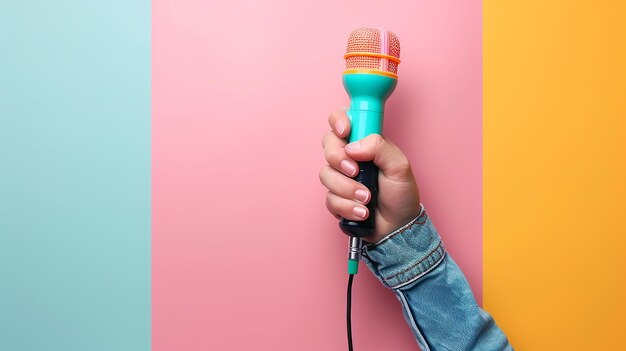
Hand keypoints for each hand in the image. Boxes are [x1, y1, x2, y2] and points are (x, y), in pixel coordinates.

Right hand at [320, 109, 420, 242]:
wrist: (398, 227)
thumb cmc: (402, 195)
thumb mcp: (400, 166)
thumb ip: (379, 147)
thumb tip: (353, 146)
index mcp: (365, 143)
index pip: (343, 119)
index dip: (339, 120)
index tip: (345, 131)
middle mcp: (350, 157)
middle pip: (328, 144)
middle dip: (338, 159)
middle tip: (355, 171)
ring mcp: (340, 177)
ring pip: (326, 174)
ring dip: (347, 189)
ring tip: (367, 199)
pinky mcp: (336, 198)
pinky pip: (329, 198)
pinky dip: (347, 207)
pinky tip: (362, 212)